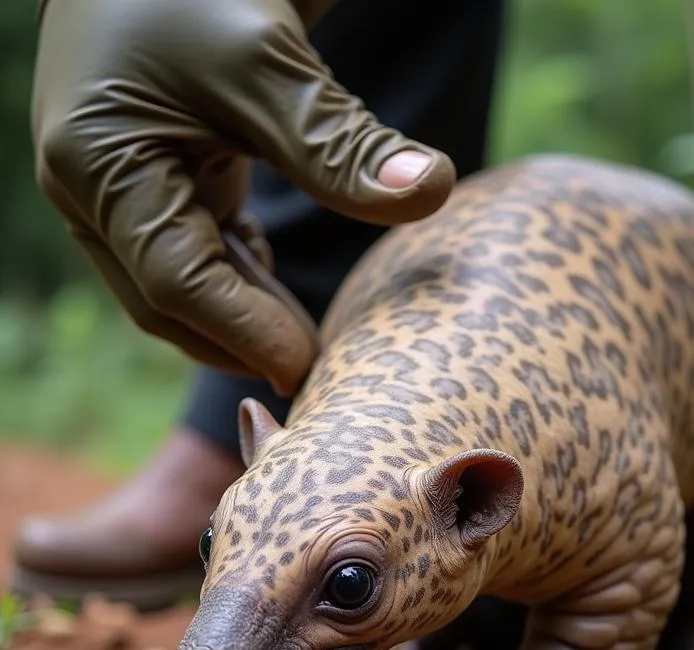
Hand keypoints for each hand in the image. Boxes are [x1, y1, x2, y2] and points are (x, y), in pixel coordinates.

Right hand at [32, 0, 455, 395]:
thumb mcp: (267, 63)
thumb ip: (340, 143)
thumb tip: (430, 190)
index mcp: (98, 166)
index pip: (175, 283)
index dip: (245, 332)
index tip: (309, 364)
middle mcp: (93, 190)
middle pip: (169, 303)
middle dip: (240, 343)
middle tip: (315, 371)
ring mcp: (117, 192)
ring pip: (180, 289)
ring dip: (242, 320)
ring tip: (307, 346)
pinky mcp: (150, 183)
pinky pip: (191, 257)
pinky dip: (238, 284)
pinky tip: (280, 300)